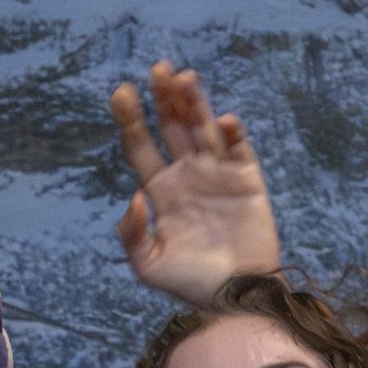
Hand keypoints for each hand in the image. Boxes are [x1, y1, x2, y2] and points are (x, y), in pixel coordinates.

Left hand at [112, 64, 281, 302]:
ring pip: (203, 127)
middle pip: (172, 126)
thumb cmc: (189, 285)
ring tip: (183, 76)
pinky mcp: (246, 179)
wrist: (234, 298)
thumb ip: (132, 233)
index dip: (131, 119)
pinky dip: (231, 132)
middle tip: (156, 70)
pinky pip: (238, 147)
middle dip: (164, 98)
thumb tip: (134, 197)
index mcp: (161, 191)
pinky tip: (222, 121)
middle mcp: (188, 175)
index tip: (120, 92)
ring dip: (194, 102)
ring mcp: (217, 174)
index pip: (141, 146)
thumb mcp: (148, 265)